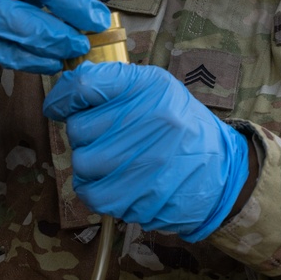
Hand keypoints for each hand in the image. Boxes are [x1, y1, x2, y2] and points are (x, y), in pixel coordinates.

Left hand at [42, 63, 249, 241]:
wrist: (219, 171)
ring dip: (89, 161)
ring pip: (81, 162)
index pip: (84, 85)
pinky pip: (90, 192)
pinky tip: (112, 179)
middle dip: (84, 133)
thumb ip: (113, 82)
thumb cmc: (180, 126)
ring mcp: (143, 163)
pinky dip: (94, 187)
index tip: (61, 105)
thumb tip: (65, 90)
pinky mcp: (138, 197)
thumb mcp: (156, 88)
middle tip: (105, 135)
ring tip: (110, 158)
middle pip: (77, 127)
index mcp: (148, 87)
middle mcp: (147, 121)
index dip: (63, 96)